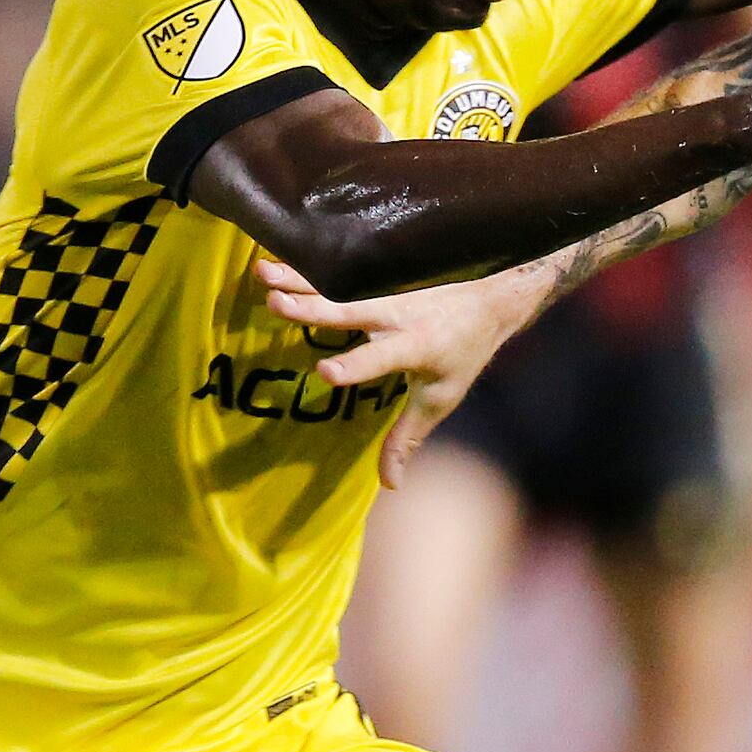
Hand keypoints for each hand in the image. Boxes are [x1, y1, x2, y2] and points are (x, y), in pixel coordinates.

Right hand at [257, 256, 551, 485]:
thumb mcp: (440, 400)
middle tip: (275, 303)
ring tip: (262, 275)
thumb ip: (407, 438)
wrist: (489, 300)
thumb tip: (389, 484)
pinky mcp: (376, 280)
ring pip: (337, 286)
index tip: (324, 371)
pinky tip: (270, 267)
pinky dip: (304, 271)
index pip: (382, 357)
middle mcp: (398, 315)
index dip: (355, 366)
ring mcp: (385, 293)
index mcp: (417, 345)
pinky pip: (335, 275)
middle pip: (351, 311)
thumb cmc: (463, 355)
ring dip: (298, 280)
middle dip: (313, 309)